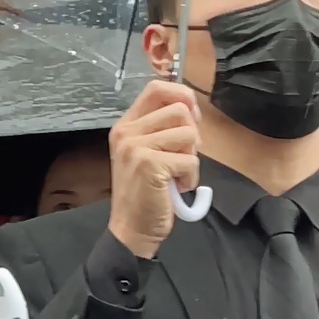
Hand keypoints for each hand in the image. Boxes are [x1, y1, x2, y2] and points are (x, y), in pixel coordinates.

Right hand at [108, 78, 200, 258]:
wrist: (131, 229)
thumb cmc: (145, 193)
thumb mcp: (147, 153)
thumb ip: (162, 128)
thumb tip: (192, 109)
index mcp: (125, 125)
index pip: (156, 88)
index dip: (182, 96)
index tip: (192, 118)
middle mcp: (127, 132)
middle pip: (179, 110)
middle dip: (192, 135)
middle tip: (183, 157)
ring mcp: (136, 147)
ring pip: (188, 135)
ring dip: (191, 158)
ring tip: (176, 175)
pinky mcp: (150, 165)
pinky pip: (190, 161)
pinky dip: (191, 178)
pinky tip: (176, 188)